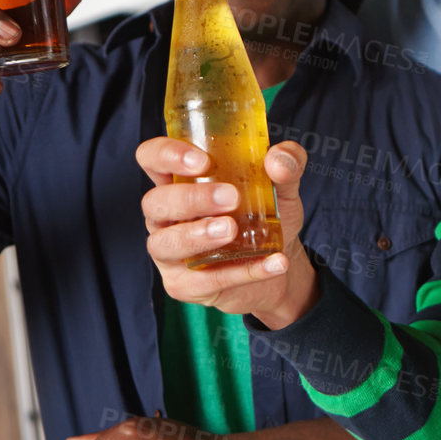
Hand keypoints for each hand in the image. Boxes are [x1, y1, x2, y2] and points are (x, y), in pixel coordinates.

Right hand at [137, 137, 319, 327]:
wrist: (279, 265)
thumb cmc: (265, 217)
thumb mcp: (283, 187)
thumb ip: (288, 164)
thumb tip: (278, 160)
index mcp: (180, 181)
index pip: (152, 158)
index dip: (166, 155)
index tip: (202, 161)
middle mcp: (166, 216)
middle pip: (156, 202)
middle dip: (190, 198)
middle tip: (231, 197)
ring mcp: (170, 252)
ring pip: (165, 243)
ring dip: (197, 235)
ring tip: (232, 230)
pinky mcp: (183, 285)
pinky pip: (203, 281)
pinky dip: (242, 272)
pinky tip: (274, 262)